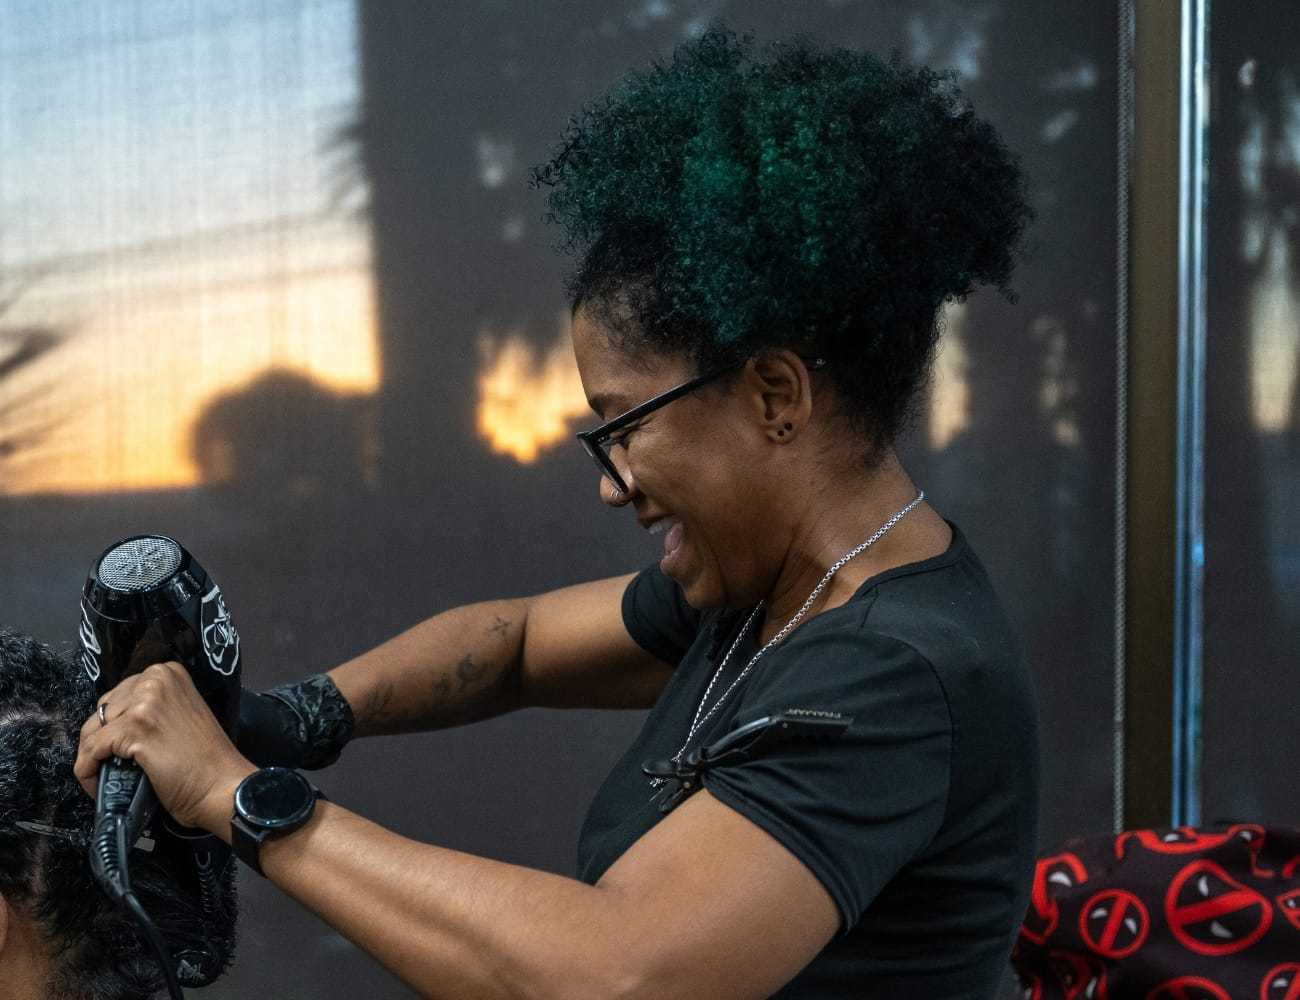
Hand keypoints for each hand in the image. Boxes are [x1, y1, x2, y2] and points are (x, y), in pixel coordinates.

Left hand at [74, 661, 256, 832]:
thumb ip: (153, 707)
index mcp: (167, 672)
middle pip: (103, 710)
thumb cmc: (205, 759)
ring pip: (92, 731)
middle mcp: (155, 679)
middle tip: (110, 766)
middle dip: (100, 740)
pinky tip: (96, 785)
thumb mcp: (180, 715)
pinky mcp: (134, 728)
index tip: (116, 748)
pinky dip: (86, 771)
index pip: (119, 695)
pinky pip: (91, 750)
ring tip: (104, 778)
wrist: (221, 786)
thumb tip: (115, 723)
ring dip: (91, 758)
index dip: (113, 725)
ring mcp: (145, 702)